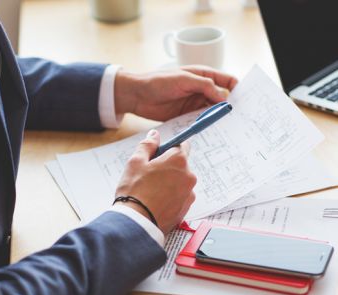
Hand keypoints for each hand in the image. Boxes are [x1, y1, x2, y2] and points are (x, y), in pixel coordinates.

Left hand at [114, 65, 237, 120]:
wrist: (137, 95)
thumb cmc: (158, 81)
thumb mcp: (183, 79)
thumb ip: (204, 86)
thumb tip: (223, 97)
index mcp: (203, 75)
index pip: (226, 80)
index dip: (237, 89)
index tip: (245, 100)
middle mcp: (202, 90)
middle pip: (222, 99)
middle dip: (229, 107)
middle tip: (238, 119)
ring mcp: (194, 103)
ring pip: (212, 112)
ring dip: (218, 118)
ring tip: (227, 128)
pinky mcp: (187, 116)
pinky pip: (200, 121)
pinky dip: (206, 125)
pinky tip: (211, 132)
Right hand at [115, 130, 196, 234]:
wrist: (137, 223)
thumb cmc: (134, 191)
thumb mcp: (135, 162)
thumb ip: (147, 145)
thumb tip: (155, 135)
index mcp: (179, 160)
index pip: (182, 145)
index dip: (169, 148)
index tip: (159, 154)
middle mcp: (189, 176)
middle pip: (181, 165)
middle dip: (168, 167)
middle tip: (149, 176)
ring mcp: (189, 194)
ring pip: (180, 182)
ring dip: (170, 183)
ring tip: (151, 192)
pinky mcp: (186, 208)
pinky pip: (180, 197)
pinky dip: (171, 197)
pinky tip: (156, 202)